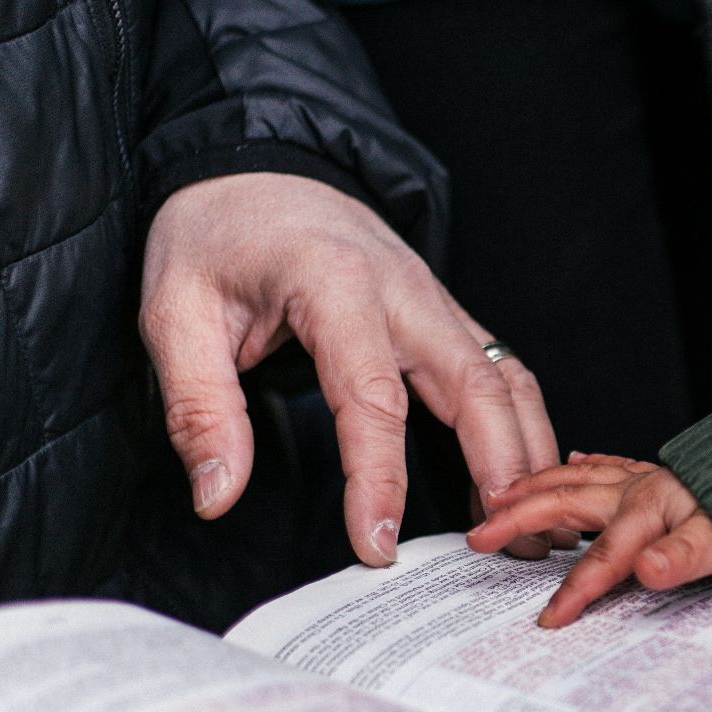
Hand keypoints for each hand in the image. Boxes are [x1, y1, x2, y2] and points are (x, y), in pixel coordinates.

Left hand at [141, 172, 566, 565]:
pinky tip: (522, 478)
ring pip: (507, 380)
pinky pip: (502, 372)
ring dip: (529, 453)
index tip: (377, 546)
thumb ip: (199, 408)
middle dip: (500, 470)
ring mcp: (436, 300)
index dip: (379, 479)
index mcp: (336, 284)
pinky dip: (523, 427)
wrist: (256, 164)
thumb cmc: (216, 234)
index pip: (373, 398)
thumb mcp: (174, 313)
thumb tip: (218, 495)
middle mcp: (405, 290)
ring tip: (537, 527)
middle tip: (510, 547)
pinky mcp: (446, 314)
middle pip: (477, 387)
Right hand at [467, 454, 711, 627]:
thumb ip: (685, 557)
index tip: (549, 619)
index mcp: (650, 509)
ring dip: (535, 487)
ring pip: (576, 477)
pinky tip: (572, 462)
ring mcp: (644, 477)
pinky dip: (582, 465)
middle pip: (566, 503)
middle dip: (520, 519)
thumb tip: (648, 571)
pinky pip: (607, 464)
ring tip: (499, 495)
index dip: (575, 590)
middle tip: (480, 535)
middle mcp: (638, 488)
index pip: (603, 557)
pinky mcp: (655, 473)